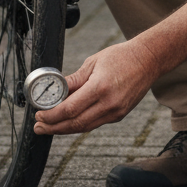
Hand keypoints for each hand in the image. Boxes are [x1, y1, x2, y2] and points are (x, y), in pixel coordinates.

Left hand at [32, 40, 159, 134]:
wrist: (148, 60)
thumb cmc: (120, 57)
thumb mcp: (93, 62)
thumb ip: (74, 79)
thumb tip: (55, 90)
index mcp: (100, 88)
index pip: (70, 109)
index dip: (52, 115)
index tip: (39, 114)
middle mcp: (109, 104)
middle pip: (75, 124)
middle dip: (53, 127)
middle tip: (38, 127)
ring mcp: (116, 112)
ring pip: (85, 127)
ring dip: (64, 129)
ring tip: (48, 128)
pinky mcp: (119, 115)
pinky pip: (94, 123)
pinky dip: (79, 124)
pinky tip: (67, 122)